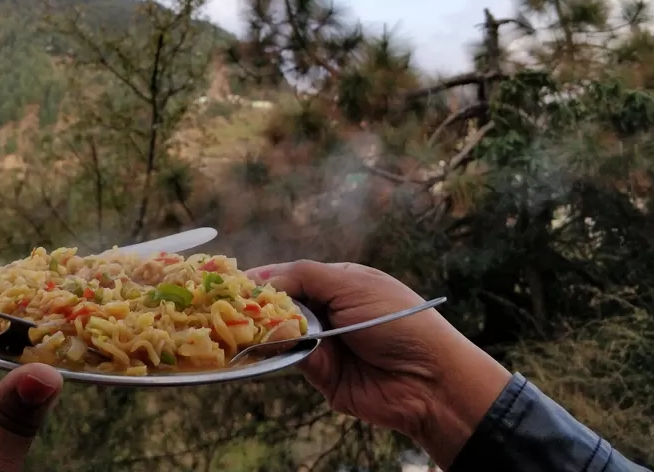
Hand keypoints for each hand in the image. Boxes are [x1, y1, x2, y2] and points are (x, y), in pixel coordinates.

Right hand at [248, 261, 511, 468]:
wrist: (428, 379)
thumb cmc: (397, 320)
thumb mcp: (351, 285)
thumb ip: (305, 276)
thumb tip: (263, 277)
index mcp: (338, 282)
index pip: (292, 274)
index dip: (265, 276)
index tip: (234, 279)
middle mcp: (327, 310)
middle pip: (281, 303)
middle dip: (258, 302)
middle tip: (225, 301)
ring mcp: (322, 342)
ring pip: (280, 330)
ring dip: (262, 326)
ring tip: (234, 319)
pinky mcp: (320, 373)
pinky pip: (289, 357)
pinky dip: (273, 350)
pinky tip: (255, 341)